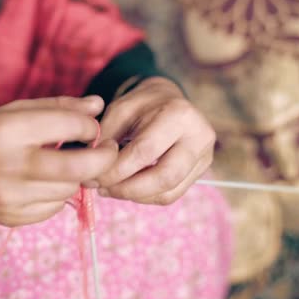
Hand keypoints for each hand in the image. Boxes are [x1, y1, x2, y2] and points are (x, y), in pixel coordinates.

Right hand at [0, 96, 117, 227]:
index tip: (92, 128)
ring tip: (63, 164)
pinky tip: (42, 183)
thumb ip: (58, 107)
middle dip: (103, 158)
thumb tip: (98, 105)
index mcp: (7, 129)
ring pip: (70, 189)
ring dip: (76, 176)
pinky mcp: (11, 218)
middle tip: (108, 151)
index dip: (90, 125)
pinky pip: (54, 208)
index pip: (70, 126)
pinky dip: (57, 194)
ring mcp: (9, 197)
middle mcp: (8, 165)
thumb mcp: (12, 112)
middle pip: (78, 167)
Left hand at [93, 77, 214, 204]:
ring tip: (110, 189)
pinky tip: (127, 188)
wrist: (168, 101)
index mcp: (179, 114)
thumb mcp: (119, 110)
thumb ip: (106, 138)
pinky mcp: (200, 172)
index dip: (116, 170)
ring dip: (135, 196)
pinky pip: (172, 195)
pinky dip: (146, 197)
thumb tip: (95, 174)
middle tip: (102, 189)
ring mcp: (205, 157)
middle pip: (164, 177)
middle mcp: (200, 137)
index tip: (93, 177)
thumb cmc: (141, 105)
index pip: (145, 152)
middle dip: (128, 189)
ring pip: (169, 192)